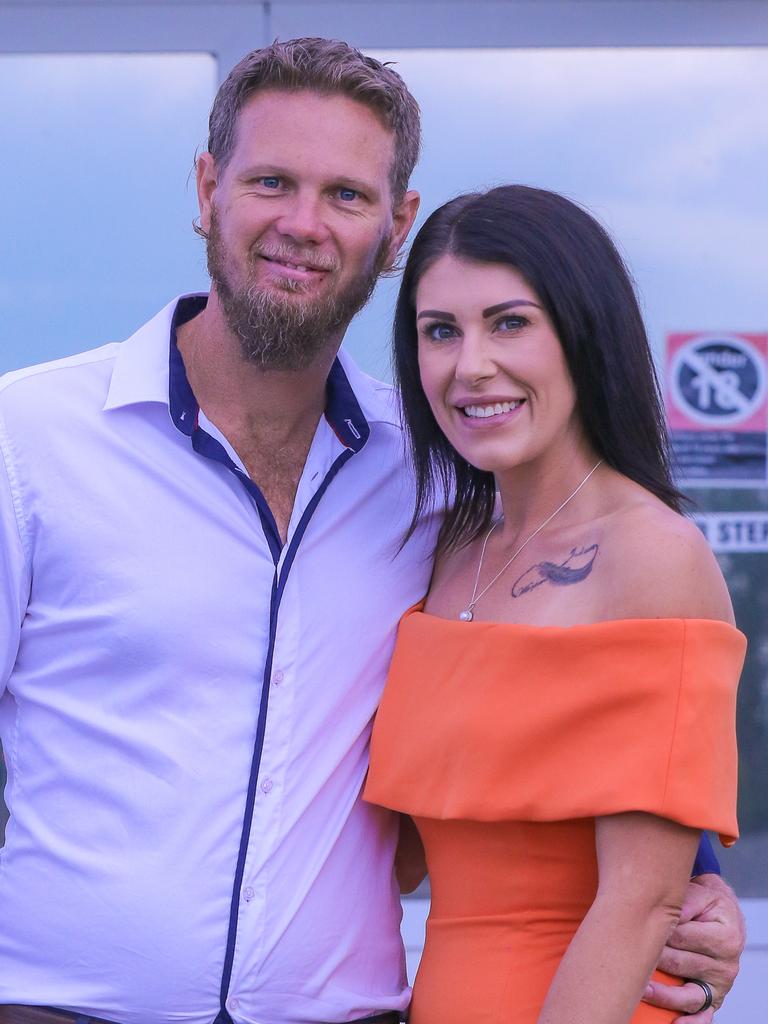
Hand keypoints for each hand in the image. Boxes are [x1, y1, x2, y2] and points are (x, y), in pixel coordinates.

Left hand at [642, 873, 744, 1021]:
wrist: (721, 914)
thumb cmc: (704, 903)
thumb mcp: (698, 895)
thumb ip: (682, 904)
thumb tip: (662, 916)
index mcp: (726, 937)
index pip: (682, 937)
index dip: (656, 931)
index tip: (634, 927)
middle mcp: (726, 965)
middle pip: (681, 965)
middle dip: (653, 958)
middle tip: (628, 952)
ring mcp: (719, 984)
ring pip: (688, 995)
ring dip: (662, 993)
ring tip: (641, 988)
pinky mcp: (713, 999)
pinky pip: (702, 1016)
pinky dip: (689, 1022)